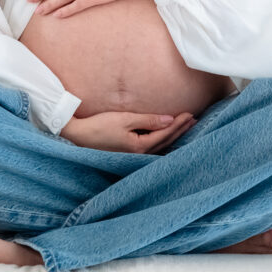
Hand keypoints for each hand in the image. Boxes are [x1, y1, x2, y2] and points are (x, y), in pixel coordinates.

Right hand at [60, 110, 196, 153]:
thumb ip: (148, 120)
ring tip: (184, 127)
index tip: (189, 114)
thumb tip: (169, 120)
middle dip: (180, 130)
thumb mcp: (124, 119)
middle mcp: (138, 155)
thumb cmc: (99, 127)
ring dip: (173, 136)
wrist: (77, 137)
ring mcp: (132, 156)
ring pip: (159, 146)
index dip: (178, 124)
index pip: (165, 134)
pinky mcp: (127, 154)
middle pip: (165, 142)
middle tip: (193, 120)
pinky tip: (164, 137)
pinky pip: (151, 148)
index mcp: (139, 147)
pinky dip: (162, 141)